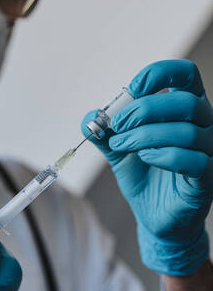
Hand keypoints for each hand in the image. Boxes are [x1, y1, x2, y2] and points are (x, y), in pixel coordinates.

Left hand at [82, 60, 212, 275]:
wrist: (154, 216)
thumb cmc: (144, 177)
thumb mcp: (119, 150)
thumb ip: (106, 132)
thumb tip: (89, 118)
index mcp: (184, 110)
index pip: (186, 75)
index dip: (160, 74)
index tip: (132, 88)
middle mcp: (203, 126)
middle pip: (185, 102)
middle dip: (144, 110)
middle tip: (118, 125)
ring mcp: (208, 152)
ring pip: (186, 131)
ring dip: (145, 136)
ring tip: (122, 145)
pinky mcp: (206, 178)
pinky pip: (192, 160)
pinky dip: (163, 155)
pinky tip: (145, 159)